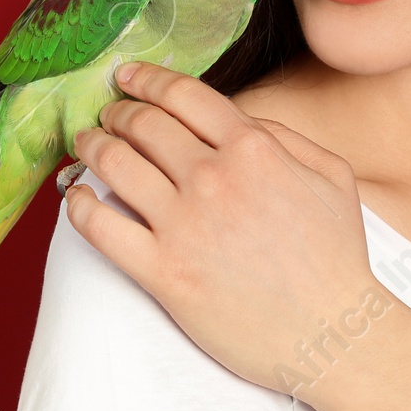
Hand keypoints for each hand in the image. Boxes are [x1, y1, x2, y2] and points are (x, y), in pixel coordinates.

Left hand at [67, 61, 388, 394]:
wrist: (331, 334)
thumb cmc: (336, 255)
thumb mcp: (330, 174)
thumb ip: (283, 135)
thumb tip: (238, 115)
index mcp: (253, 148)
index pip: (184, 95)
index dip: (148, 79)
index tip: (128, 76)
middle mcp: (212, 178)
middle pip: (144, 125)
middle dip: (118, 112)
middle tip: (108, 114)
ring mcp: (183, 226)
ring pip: (115, 166)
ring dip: (93, 147)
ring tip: (86, 143)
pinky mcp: (163, 273)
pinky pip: (101, 229)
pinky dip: (78, 206)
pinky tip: (75, 197)